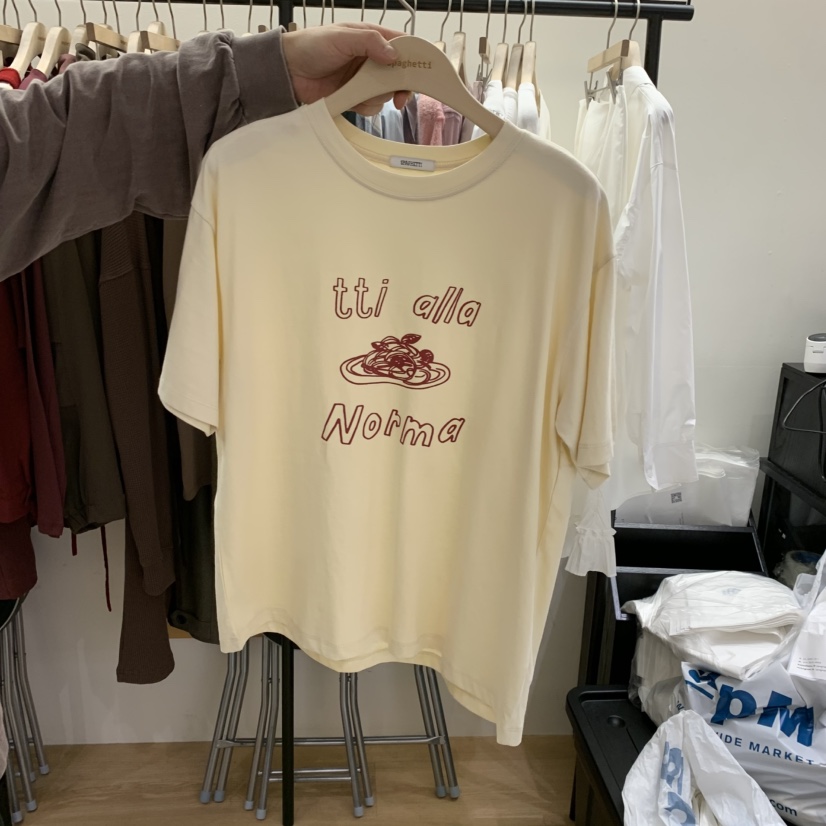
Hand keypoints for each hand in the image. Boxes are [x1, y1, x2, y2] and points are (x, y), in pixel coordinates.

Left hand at [282, 23, 408, 115]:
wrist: (288, 73)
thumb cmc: (310, 46)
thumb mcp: (341, 38)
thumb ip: (369, 42)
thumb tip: (393, 54)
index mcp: (371, 38)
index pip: (402, 45)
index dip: (415, 58)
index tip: (422, 73)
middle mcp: (370, 58)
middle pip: (399, 74)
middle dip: (400, 86)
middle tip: (399, 98)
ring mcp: (363, 79)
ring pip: (385, 92)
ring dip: (377, 97)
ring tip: (360, 91)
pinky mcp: (355, 96)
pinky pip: (371, 106)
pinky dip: (365, 107)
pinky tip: (352, 100)